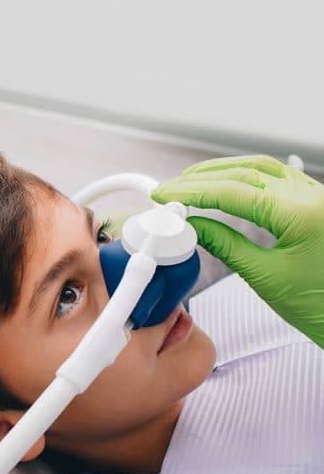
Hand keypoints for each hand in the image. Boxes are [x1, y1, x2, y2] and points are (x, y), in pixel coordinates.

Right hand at [153, 154, 323, 347]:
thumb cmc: (321, 305)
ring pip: (261, 168)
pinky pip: (277, 177)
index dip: (192, 192)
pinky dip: (245, 176)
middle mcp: (313, 197)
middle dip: (202, 179)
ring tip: (191, 182)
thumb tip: (193, 227)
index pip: (233, 192)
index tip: (166, 195)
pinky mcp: (315, 202)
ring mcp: (316, 196)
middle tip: (171, 189)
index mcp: (301, 214)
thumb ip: (225, 246)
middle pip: (245, 172)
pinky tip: (226, 182)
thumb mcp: (265, 277)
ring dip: (222, 171)